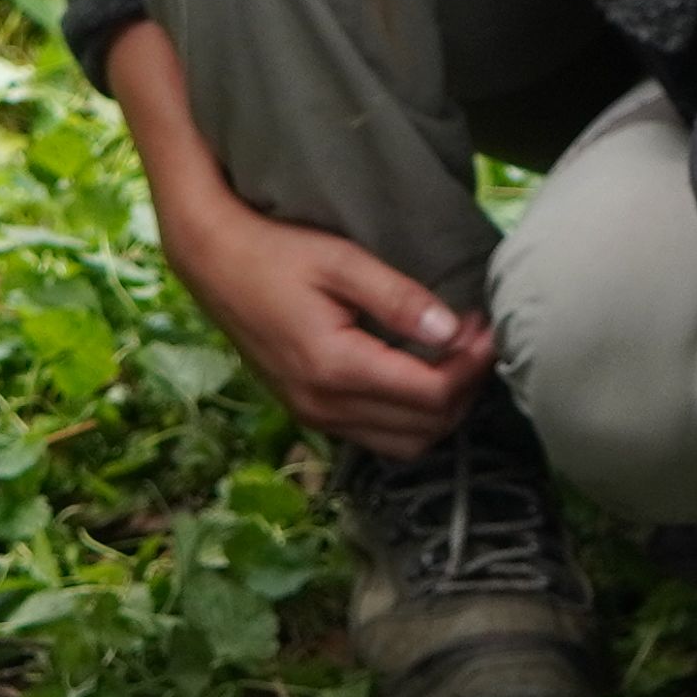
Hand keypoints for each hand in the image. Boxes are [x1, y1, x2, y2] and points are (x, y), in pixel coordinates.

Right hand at [158, 188, 493, 456]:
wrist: (212, 262)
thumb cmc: (274, 252)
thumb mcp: (341, 261)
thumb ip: (399, 299)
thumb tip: (452, 332)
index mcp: (336, 368)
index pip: (431, 394)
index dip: (471, 366)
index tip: (485, 327)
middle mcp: (325, 406)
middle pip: (425, 428)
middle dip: (464, 389)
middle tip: (476, 340)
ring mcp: (314, 416)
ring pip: (404, 444)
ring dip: (440, 410)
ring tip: (453, 359)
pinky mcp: (309, 413)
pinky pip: (376, 437)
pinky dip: (410, 417)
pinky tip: (417, 374)